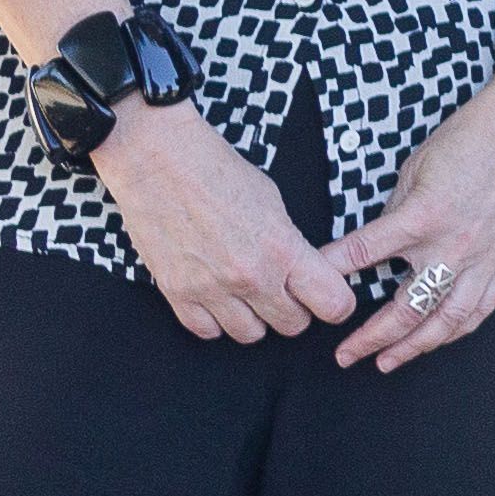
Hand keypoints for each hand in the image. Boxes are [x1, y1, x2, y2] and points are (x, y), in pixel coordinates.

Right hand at [91, 97, 357, 343]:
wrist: (158, 161)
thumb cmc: (217, 171)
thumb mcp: (273, 202)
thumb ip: (290, 244)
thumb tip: (303, 272)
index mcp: (282, 248)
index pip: (332, 304)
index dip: (336, 303)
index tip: (329, 296)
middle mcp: (250, 276)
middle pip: (293, 325)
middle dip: (294, 309)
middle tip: (285, 289)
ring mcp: (211, 289)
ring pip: (250, 335)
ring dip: (255, 317)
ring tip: (248, 291)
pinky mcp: (176, 293)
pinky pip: (207, 331)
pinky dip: (215, 320)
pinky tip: (217, 296)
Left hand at [318, 43, 494, 370]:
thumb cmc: (472, 137)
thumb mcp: (417, 167)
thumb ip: (396, 213)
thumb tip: (378, 244)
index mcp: (423, 217)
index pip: (363, 256)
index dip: (330, 275)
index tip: (307, 290)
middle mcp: (454, 247)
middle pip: (404, 309)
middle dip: (370, 337)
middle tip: (344, 355)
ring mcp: (484, 258)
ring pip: (446, 321)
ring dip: (413, 347)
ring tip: (387, 362)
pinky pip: (481, 308)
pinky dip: (457, 330)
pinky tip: (438, 338)